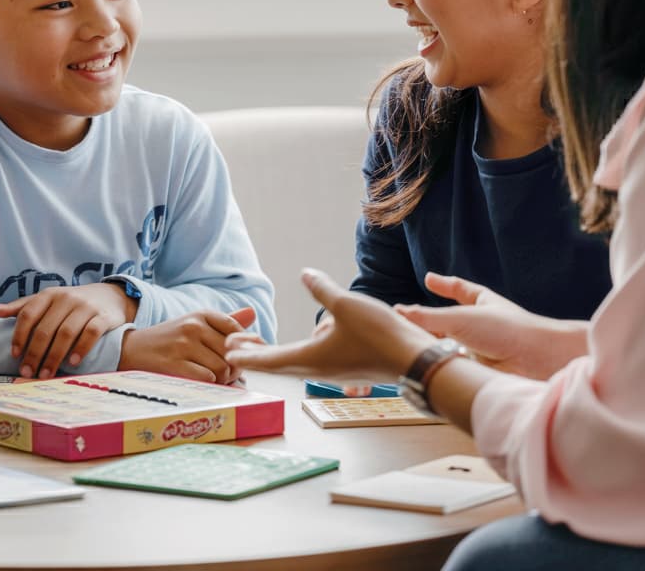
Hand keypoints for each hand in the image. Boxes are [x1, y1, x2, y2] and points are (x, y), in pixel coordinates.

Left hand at [0, 283, 137, 377]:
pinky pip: (90, 333)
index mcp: (49, 295)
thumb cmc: (72, 303)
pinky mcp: (103, 317)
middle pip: (45, 328)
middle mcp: (66, 298)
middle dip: (34, 353)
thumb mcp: (48, 300)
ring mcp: (85, 307)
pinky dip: (80, 348)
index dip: (19, 335)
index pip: (28, 314)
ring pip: (66, 333)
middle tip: (28, 372)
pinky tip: (72, 363)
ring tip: (46, 374)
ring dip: (54, 356)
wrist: (110, 296)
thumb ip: (23, 307)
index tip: (14, 355)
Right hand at [119, 307, 255, 383]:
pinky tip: (202, 383)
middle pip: (231, 353)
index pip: (236, 330)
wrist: (131, 349)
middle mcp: (193, 326)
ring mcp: (183, 345)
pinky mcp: (174, 364)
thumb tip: (252, 313)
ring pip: (222, 368)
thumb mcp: (194, 324)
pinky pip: (206, 379)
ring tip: (215, 380)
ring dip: (222, 379)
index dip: (240, 349)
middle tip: (226, 375)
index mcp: (201, 314)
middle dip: (233, 369)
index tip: (234, 358)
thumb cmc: (170, 339)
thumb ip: (225, 321)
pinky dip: (209, 385)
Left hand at [225, 269, 433, 382]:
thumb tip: (305, 273)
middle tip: (233, 345)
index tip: (227, 354)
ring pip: (297, 361)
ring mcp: (334, 371)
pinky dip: (301, 350)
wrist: (417, 362)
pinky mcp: (348, 369)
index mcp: (309, 358)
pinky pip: (316, 359)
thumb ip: (322, 289)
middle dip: (254, 354)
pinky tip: (315, 333)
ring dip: (275, 353)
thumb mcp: (346, 304)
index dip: (245, 356)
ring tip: (258, 341)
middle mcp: (317, 369)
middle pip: (277, 363)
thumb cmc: (380, 335)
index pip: (267, 359)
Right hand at [394, 273, 589, 379]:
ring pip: (448, 345)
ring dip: (431, 346)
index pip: (459, 289)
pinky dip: (440, 363)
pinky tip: (426, 365)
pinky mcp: (478, 370)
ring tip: (407, 346)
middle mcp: (480, 324)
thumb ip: (427, 317)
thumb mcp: (460, 318)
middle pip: (447, 321)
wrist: (538, 361)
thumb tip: (399, 312)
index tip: (429, 279)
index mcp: (481, 302)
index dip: (444, 284)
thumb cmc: (507, 330)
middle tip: (402, 323)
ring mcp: (480, 347)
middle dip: (427, 323)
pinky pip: (453, 364)